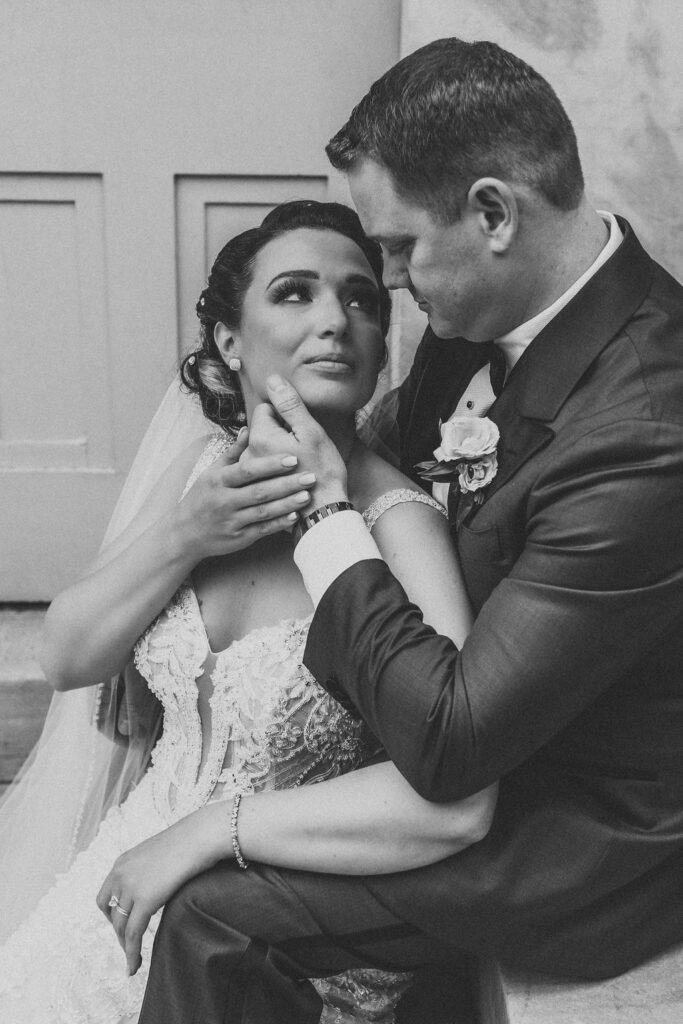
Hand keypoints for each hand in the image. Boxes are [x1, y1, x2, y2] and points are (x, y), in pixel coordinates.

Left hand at [96, 810, 220, 975]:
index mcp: (123, 862)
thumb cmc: (190, 841)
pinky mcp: (144, 901)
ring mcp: (130, 887)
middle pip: (111, 913)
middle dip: (119, 932)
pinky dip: (132, 953)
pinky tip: (134, 966)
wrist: (200, 836)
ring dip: (126, 947)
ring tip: (133, 962)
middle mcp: (120, 874)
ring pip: (120, 927)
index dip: (112, 914)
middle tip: (131, 945)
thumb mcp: (160, 854)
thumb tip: (157, 885)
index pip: (106, 896)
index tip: (123, 925)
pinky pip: (133, 934)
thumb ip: (150, 871)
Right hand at [174, 426, 315, 558]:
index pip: (247, 470)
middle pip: (259, 491)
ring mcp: (232, 521)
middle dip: (286, 483)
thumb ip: (233, 451)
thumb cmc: (201, 497)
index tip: (293, 458)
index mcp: (218, 481)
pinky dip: (279, 523)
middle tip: (311, 475)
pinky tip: (295, 515)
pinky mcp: (239, 538)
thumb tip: (250, 428)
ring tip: (308, 494)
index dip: (270, 464)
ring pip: (263, 511)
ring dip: (287, 503)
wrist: (184, 533)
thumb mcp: (211, 472)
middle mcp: (224, 501)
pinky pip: (262, 529)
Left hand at [248, 375, 348, 507]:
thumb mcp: (311, 432)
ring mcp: (251, 474)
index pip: (264, 410)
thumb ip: (289, 405)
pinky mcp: (256, 488)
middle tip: (300, 450)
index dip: (283, 416)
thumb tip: (273, 380)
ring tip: (297, 465)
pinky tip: (290, 478)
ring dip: (276, 452)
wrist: (323, 512)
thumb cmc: (323, 471)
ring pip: (262, 449)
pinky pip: (262, 469)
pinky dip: (273, 470)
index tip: (297, 431)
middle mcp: (249, 455)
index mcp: (260, 438)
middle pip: (261, 430)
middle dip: (278, 434)